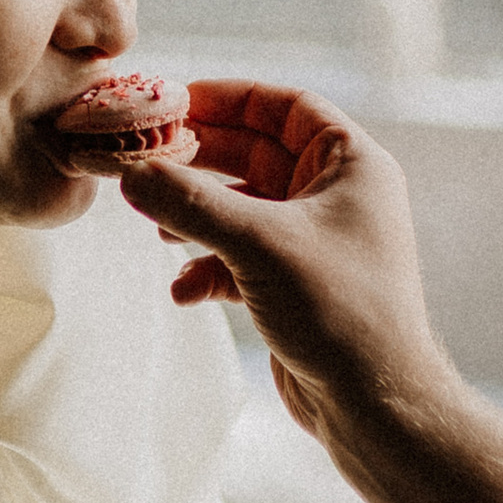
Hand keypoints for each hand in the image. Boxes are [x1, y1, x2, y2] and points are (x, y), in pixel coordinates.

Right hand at [116, 85, 450, 445]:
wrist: (373, 404)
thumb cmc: (338, 310)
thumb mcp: (257, 243)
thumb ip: (190, 203)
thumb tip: (130, 174)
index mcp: (352, 165)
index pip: (286, 106)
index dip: (230, 98)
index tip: (175, 101)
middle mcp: (338, 197)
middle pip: (255, 154)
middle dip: (201, 162)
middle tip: (147, 161)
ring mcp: (316, 243)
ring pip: (242, 209)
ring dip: (197, 218)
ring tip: (158, 230)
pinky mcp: (296, 287)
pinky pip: (241, 258)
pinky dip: (209, 268)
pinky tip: (184, 291)